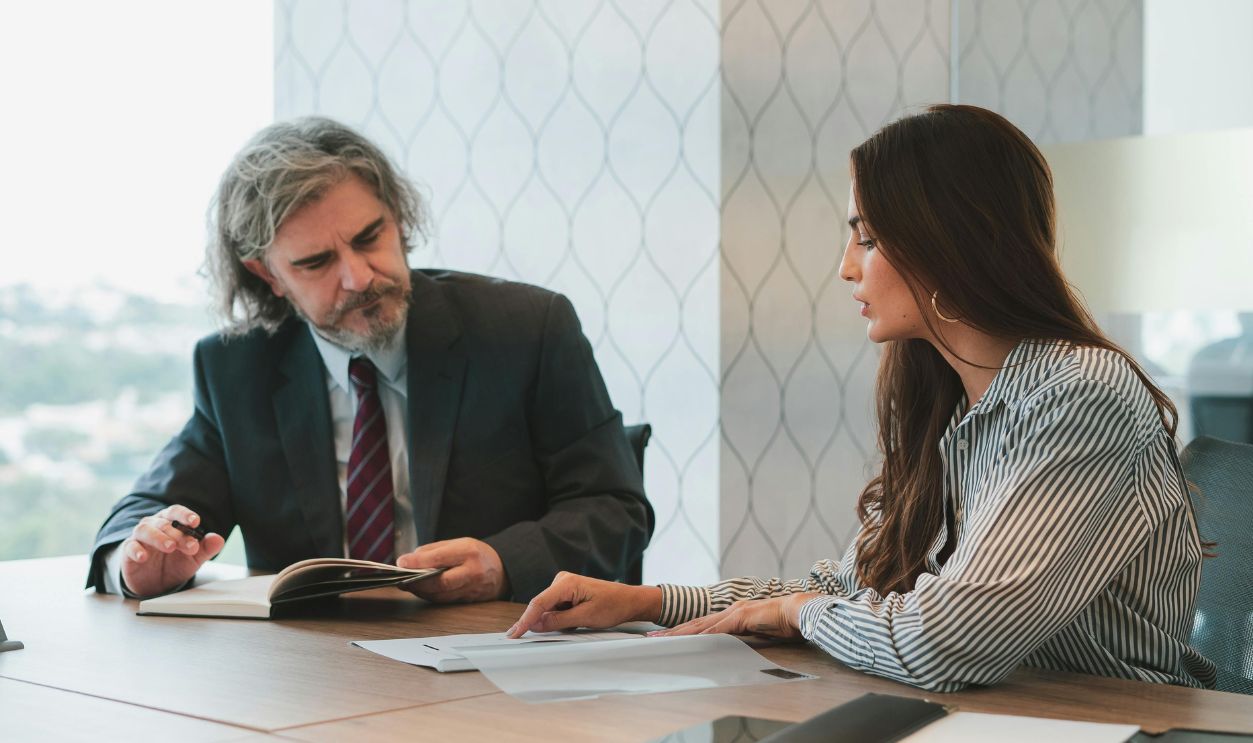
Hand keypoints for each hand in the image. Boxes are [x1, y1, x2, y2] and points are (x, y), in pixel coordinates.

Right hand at [120, 505, 224, 597]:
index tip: (196, 521)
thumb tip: (218, 539)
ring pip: (145, 530)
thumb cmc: (174, 563)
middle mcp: (154, 525)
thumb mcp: (193, 557)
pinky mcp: (128, 551)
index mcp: (170, 522)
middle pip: (165, 524)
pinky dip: (136, 550)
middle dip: (179, 534)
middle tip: (190, 546)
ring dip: (158, 537)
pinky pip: (129, 547)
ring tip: (170, 546)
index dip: (185, 514)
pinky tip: (143, 556)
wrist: (154, 582)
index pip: (176, 512)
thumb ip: (206, 548)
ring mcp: (140, 538)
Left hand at [396, 537, 508, 602]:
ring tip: (408, 585)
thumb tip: (411, 559)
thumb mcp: (459, 543)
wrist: (503, 570)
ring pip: (442, 595)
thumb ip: (435, 550)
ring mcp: (472, 589)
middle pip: (441, 582)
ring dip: (422, 592)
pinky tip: (422, 591)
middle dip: (418, 583)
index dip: (419, 562)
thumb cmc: (478, 554)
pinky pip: (446, 601)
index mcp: (469, 552)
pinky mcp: (469, 601)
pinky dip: (431, 596)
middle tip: (402, 580)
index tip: (402, 562)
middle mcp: (472, 572)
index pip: (440, 558)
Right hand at [506, 572, 661, 637]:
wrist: (630, 600)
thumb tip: (535, 625)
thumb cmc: (613, 606)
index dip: (524, 620)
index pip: (539, 603)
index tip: (513, 634)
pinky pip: (556, 609)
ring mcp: (564, 586)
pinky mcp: (568, 593)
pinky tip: (574, 622)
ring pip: (548, 609)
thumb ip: (558, 621)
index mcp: (566, 583)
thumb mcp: (585, 617)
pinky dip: (559, 619)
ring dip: (553, 622)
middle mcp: (562, 581)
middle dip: (538, 623)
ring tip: (576, 624)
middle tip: (534, 637)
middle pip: (541, 606)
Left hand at [647, 592, 821, 640]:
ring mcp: (734, 613)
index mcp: (733, 614)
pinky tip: (688, 641)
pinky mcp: (741, 618)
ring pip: (700, 625)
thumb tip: (735, 647)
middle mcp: (730, 611)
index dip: (683, 631)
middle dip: (672, 631)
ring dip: (679, 634)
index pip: (702, 624)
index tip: (666, 637)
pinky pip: (717, 629)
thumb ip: (746, 637)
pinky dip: (701, 635)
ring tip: (661, 640)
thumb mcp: (760, 632)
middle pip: (695, 623)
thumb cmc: (784, 623)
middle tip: (651, 637)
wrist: (799, 611)